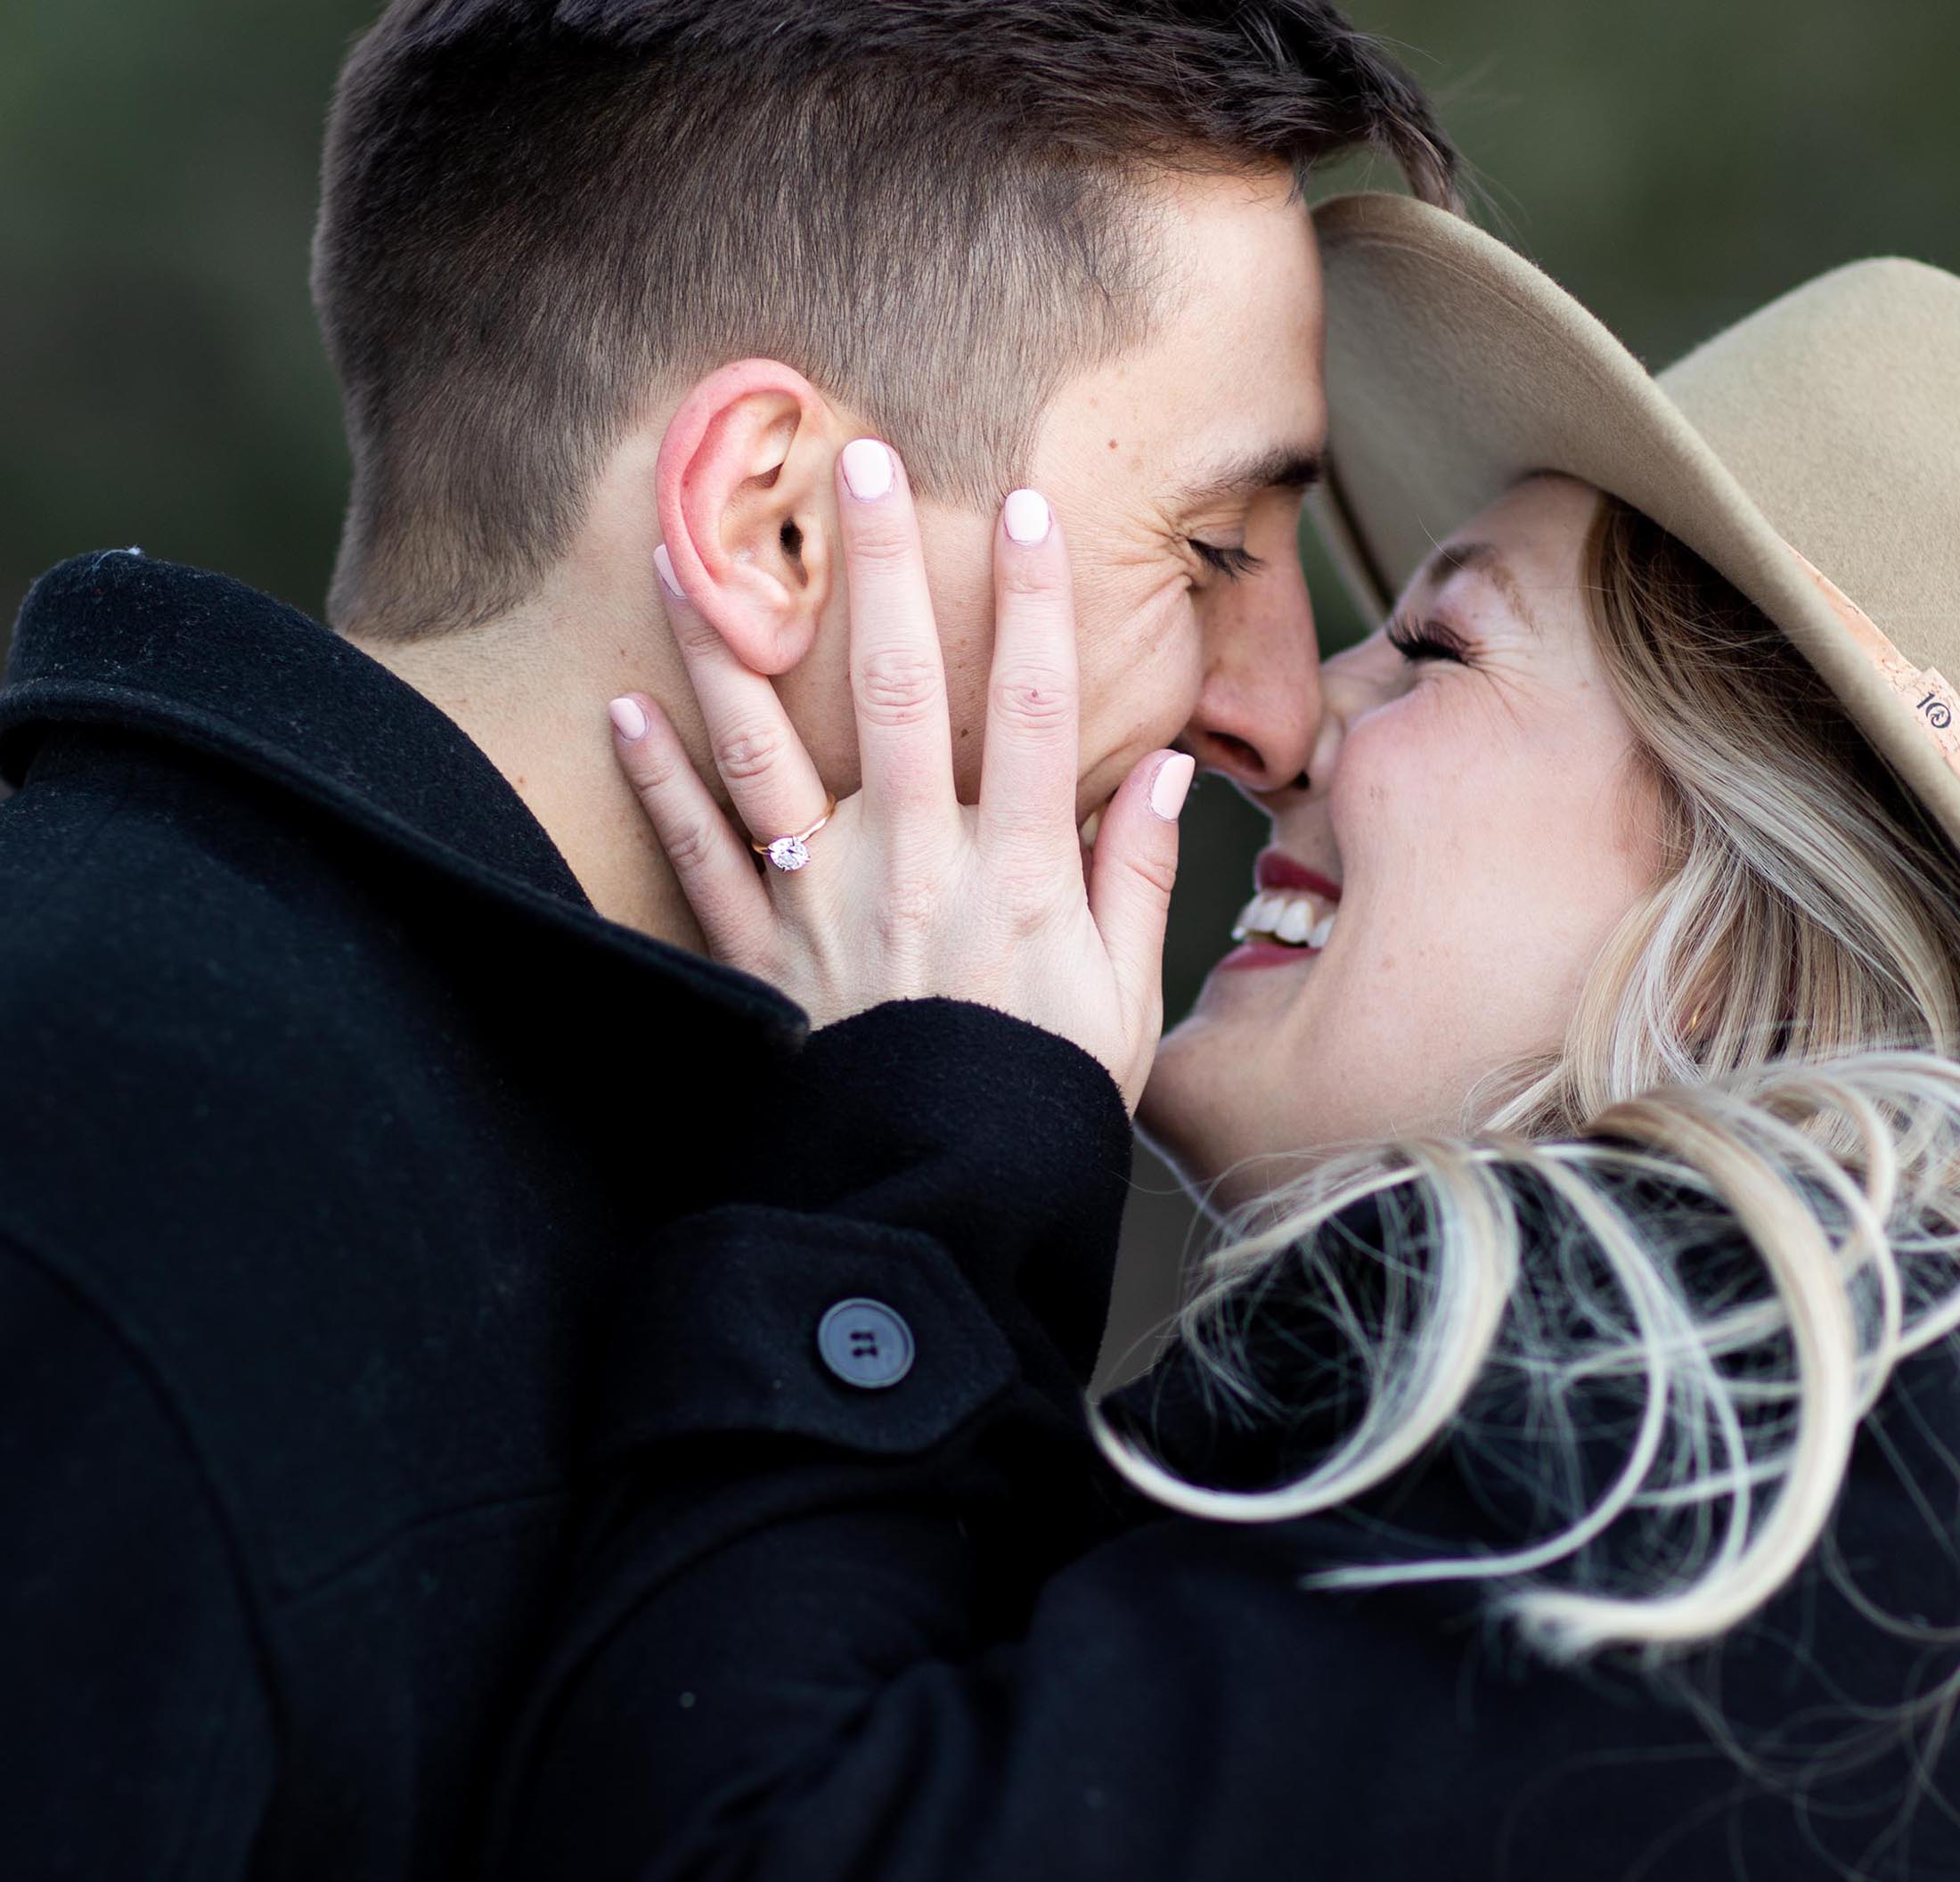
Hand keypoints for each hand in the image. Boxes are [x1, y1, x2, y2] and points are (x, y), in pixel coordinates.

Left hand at [608, 438, 1192, 1112]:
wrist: (935, 1199)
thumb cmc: (1037, 1099)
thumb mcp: (1122, 1000)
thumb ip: (1136, 880)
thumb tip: (1164, 772)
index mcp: (1015, 873)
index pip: (1033, 711)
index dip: (1038, 606)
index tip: (1030, 509)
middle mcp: (913, 865)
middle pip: (896, 693)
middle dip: (882, 570)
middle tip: (862, 460)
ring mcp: (823, 903)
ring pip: (767, 751)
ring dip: (728, 644)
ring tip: (687, 545)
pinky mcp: (758, 953)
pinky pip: (700, 855)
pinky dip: (656, 781)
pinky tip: (621, 703)